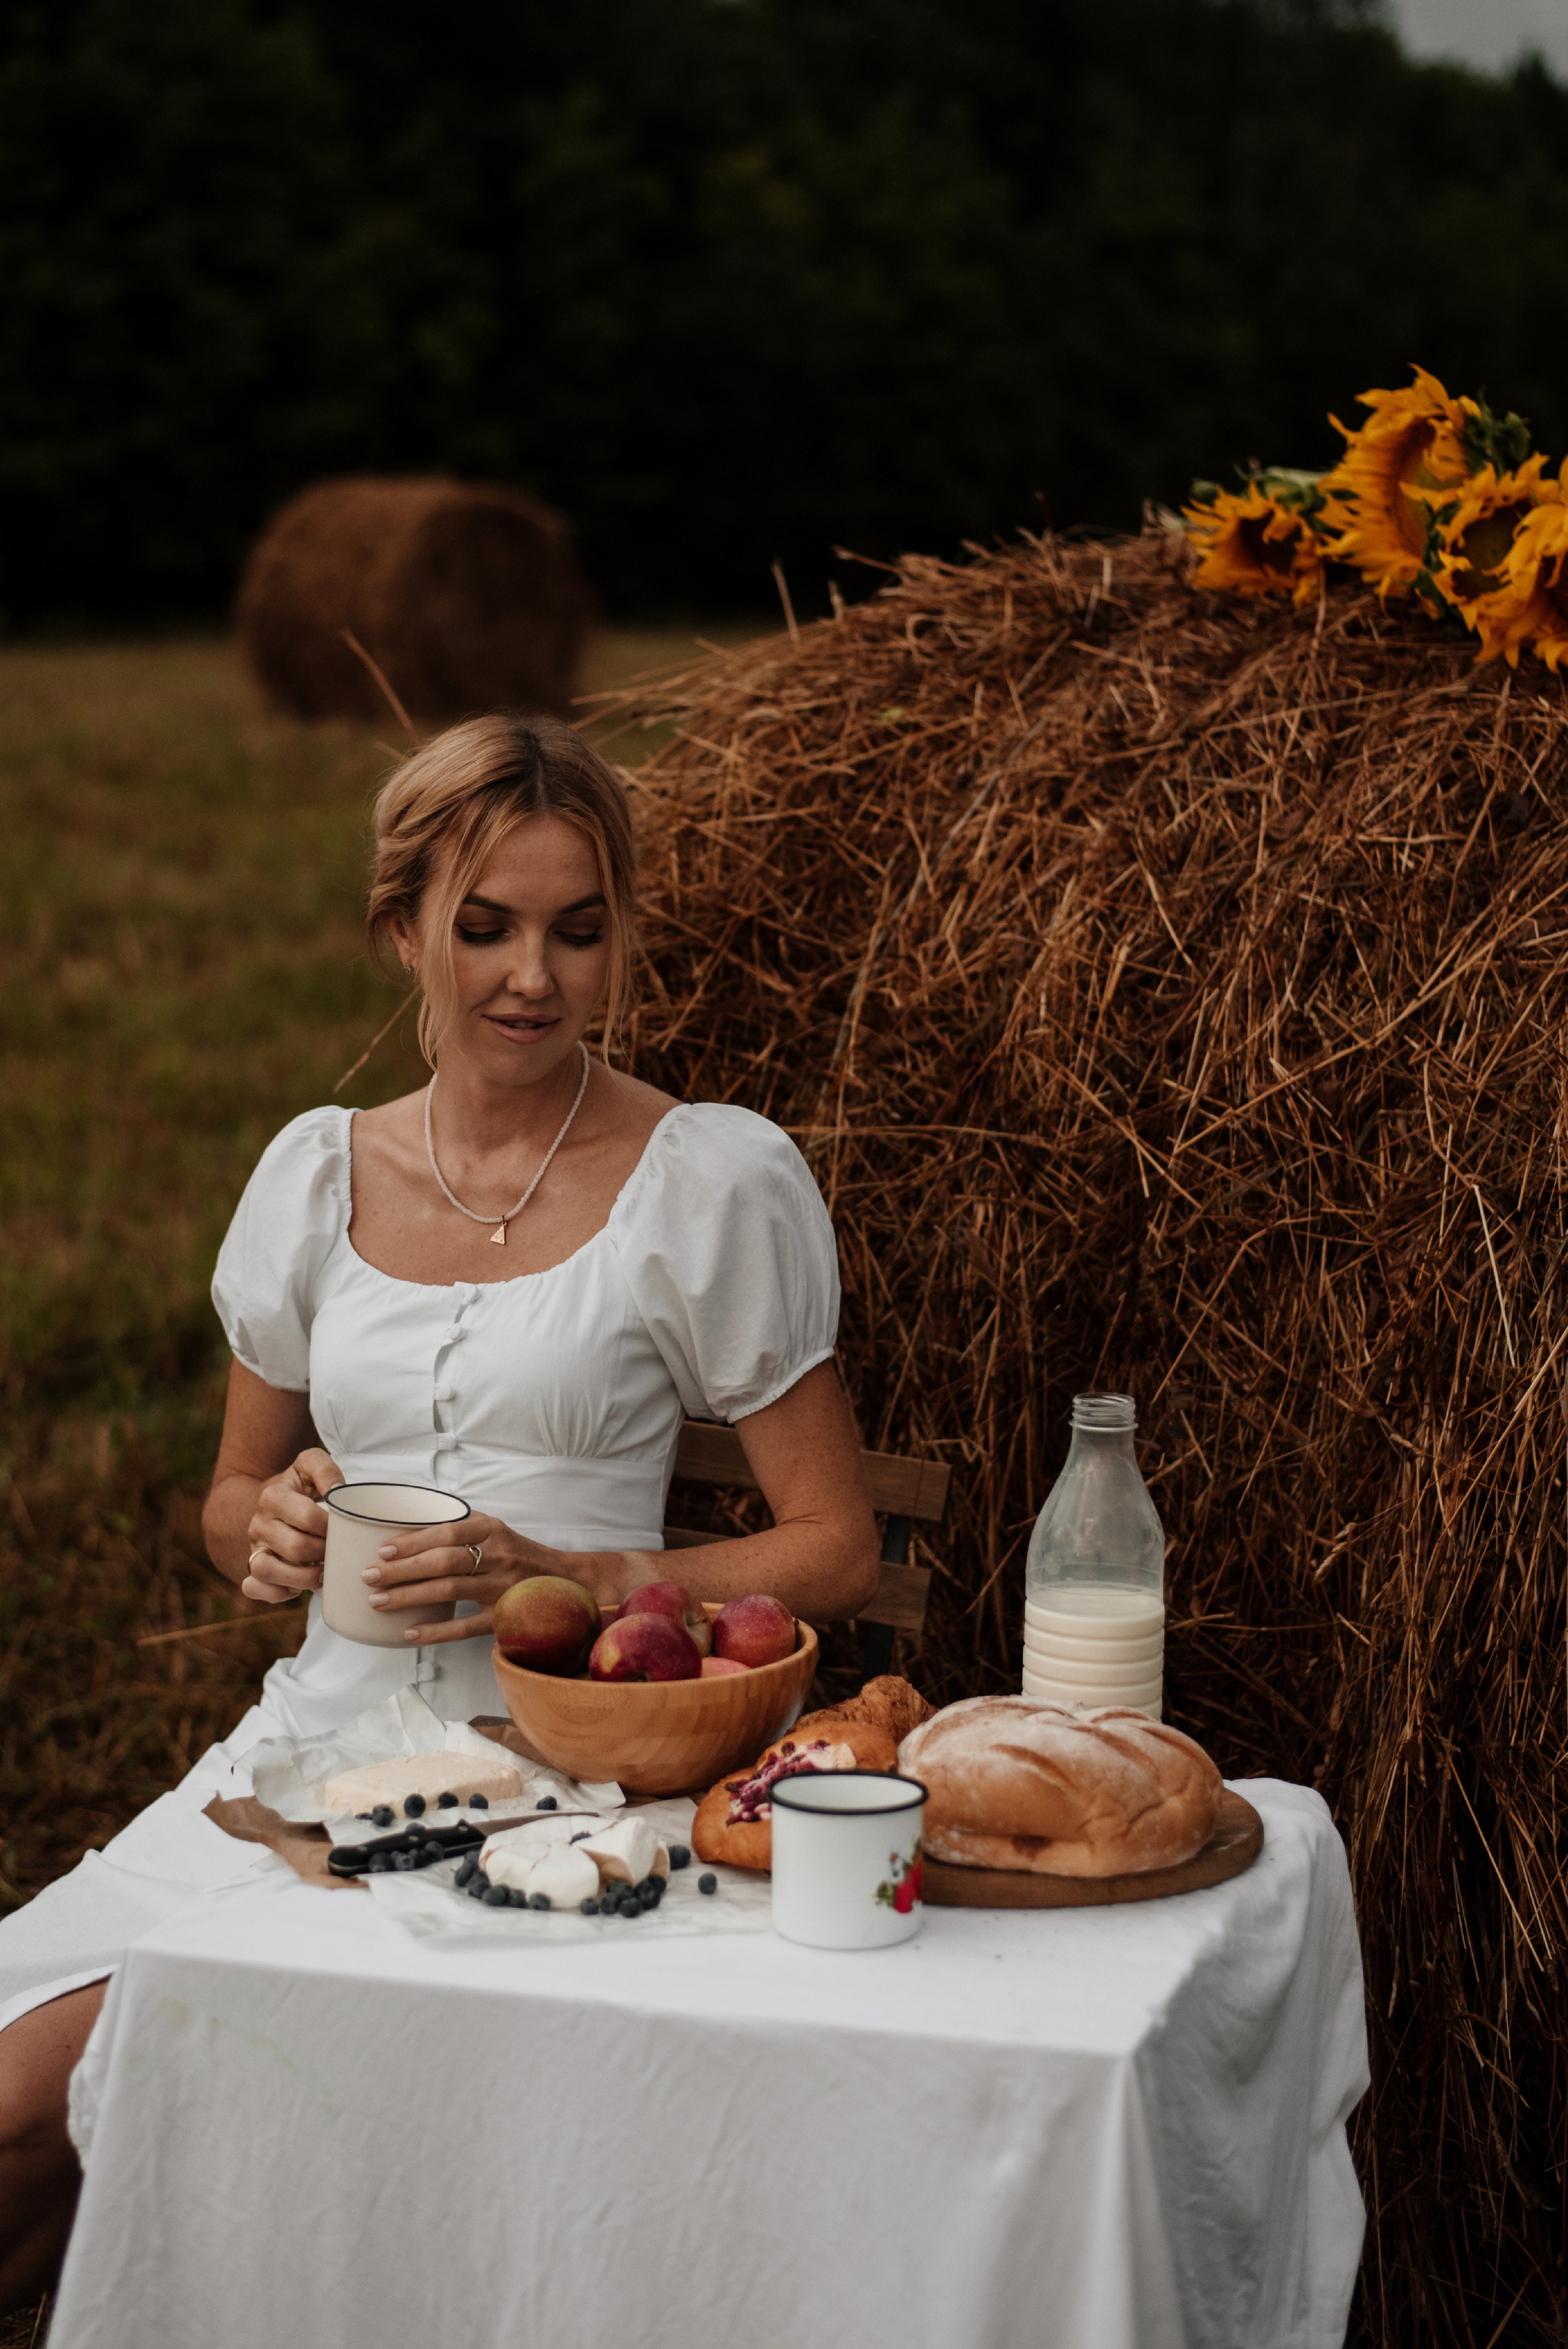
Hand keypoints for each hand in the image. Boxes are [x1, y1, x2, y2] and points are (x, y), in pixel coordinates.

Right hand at [243, 1447, 343, 1603]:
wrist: (271, 1501)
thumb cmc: (300, 1485)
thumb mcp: (311, 1465)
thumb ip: (325, 1470)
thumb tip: (337, 1491)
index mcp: (273, 1496)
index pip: (308, 1517)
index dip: (332, 1527)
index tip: (345, 1529)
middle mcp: (258, 1524)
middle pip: (294, 1548)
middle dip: (324, 1553)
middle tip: (339, 1551)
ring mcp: (253, 1548)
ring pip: (267, 1571)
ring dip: (302, 1578)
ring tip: (323, 1573)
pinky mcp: (251, 1568)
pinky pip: (254, 1588)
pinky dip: (277, 1593)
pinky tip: (298, 1588)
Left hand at [360, 1511, 561, 1643]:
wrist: (564, 1581)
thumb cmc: (516, 1554)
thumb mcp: (494, 1531)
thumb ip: (459, 1528)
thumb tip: (406, 1528)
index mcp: (493, 1530)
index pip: (449, 1531)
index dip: (415, 1540)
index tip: (383, 1549)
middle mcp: (499, 1556)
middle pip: (444, 1561)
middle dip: (402, 1569)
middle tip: (369, 1576)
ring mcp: (502, 1588)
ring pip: (450, 1591)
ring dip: (410, 1596)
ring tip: (378, 1602)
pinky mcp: (504, 1618)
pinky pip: (465, 1627)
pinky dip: (436, 1631)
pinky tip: (410, 1633)